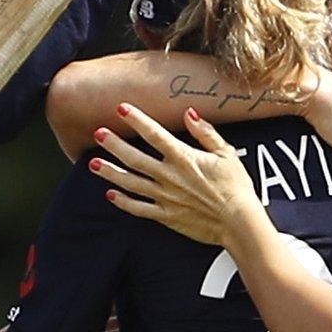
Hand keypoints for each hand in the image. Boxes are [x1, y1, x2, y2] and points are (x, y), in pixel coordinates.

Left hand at [91, 104, 263, 246]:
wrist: (238, 222)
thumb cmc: (236, 187)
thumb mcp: (226, 153)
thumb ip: (205, 132)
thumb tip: (189, 113)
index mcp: (184, 158)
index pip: (155, 134)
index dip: (136, 120)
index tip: (120, 108)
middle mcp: (169, 176)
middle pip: (134, 158)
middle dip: (114, 145)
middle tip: (97, 133)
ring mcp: (165, 197)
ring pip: (131, 183)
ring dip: (110, 173)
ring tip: (92, 164)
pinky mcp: (165, 216)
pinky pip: (139, 208)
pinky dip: (123, 202)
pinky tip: (110, 195)